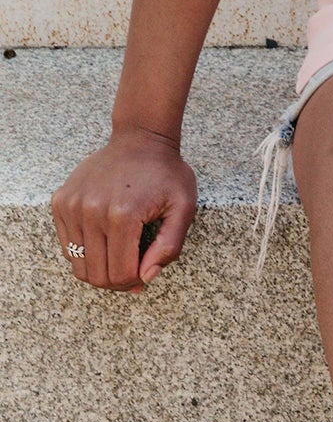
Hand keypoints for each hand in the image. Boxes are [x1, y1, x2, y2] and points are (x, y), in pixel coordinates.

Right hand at [50, 129, 197, 291]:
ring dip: (98, 270)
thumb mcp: (183, 207)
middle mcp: (91, 212)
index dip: (135, 282)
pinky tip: (104, 241)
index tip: (144, 276)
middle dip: (116, 282)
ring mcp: (72, 206)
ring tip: (118, 259)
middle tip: (132, 274)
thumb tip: (146, 276)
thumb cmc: (165, 173)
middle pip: (96, 274)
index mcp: (123, 215)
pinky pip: (66, 244)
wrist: (141, 139)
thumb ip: (169, 246)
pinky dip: (84, 252)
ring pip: (78, 264)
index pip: (121, 273)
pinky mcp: (61, 201)